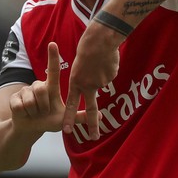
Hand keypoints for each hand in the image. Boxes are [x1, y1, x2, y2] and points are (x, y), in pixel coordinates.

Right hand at [10, 42, 84, 133]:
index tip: (53, 43)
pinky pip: (21, 106)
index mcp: (50, 87)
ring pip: (31, 100)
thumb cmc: (48, 120)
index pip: (52, 69)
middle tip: (43, 112)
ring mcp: (25, 91)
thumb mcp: (64, 119)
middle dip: (43, 106)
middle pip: (41, 90)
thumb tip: (100, 116)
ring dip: (34, 111)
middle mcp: (37, 85)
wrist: (29, 128)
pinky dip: (25, 114)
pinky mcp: (14, 98)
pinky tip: (25, 114)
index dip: (52, 57)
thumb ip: (80, 117)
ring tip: (34, 113)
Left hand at [63, 24, 120, 140]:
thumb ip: (85, 76)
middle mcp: (88, 85)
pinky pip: (111, 74)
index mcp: (76, 81)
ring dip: (102, 71)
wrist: (100, 40)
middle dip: (92, 125)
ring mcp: (101, 82)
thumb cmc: (87, 46)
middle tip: (94, 137)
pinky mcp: (111, 77)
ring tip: (100, 58)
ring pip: (103, 80)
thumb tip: (96, 84)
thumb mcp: (79, 63)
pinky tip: (107, 59)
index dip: (70, 117)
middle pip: (92, 109)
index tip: (67, 130)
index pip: (72, 104)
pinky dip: (110, 67)